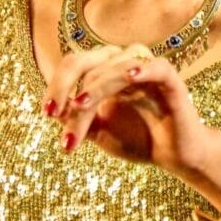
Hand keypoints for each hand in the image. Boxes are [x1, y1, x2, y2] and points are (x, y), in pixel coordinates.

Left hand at [43, 42, 220, 198]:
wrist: (173, 157)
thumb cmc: (138, 139)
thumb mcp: (99, 131)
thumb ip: (77, 118)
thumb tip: (51, 110)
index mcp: (104, 71)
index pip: (73, 67)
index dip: (56, 85)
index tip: (47, 113)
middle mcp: (122, 63)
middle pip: (86, 62)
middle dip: (65, 86)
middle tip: (54, 113)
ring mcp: (145, 68)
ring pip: (112, 67)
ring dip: (94, 89)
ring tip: (80, 107)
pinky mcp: (169, 77)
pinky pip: (154, 66)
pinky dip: (141, 68)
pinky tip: (129, 78)